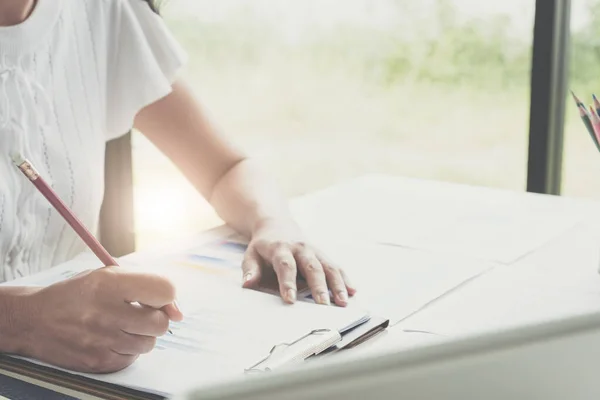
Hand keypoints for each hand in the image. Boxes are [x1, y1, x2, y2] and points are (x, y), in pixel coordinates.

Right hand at [21, 268, 181, 372]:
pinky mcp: (98, 362)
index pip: (164, 291)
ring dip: (141, 335)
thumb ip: (145, 286)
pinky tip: (110, 339)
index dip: (166, 296)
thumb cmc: (78, 294)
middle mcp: (106, 313)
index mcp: (109, 284)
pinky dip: (126, 349)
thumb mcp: (108, 276)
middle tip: (139, 314)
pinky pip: (132, 358)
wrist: (35, 320)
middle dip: (156, 318)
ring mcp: (101, 341)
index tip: (158, 299)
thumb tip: (178, 313)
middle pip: (160, 323)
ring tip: (121, 326)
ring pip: (149, 343)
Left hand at [241, 220, 355, 306]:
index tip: (290, 299)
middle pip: (312, 267)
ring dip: (337, 284)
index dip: (288, 282)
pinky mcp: (323, 255)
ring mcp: (315, 251)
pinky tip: (353, 292)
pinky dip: (345, 279)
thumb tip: (248, 284)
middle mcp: (301, 248)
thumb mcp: (251, 255)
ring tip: (343, 302)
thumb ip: (250, 270)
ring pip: (328, 266)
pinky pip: (336, 267)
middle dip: (318, 286)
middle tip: (323, 304)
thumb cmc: (263, 247)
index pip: (285, 265)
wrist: (276, 225)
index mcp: (281, 248)